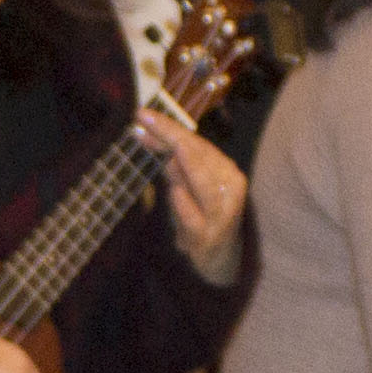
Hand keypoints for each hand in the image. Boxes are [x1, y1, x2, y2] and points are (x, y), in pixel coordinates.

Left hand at [145, 114, 248, 280]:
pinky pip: (196, 219)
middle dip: (170, 135)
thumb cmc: (201, 215)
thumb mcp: (185, 185)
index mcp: (224, 170)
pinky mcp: (209, 238)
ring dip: (180, 164)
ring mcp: (221, 213)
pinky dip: (186, 206)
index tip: (142, 114)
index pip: (195, 143)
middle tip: (142, 119)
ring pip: (203, 184)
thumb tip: (148, 132)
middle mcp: (229, 187)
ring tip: (160, 144)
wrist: (219, 258)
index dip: (169, 127)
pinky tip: (174, 192)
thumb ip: (170, 161)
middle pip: (198, 156)